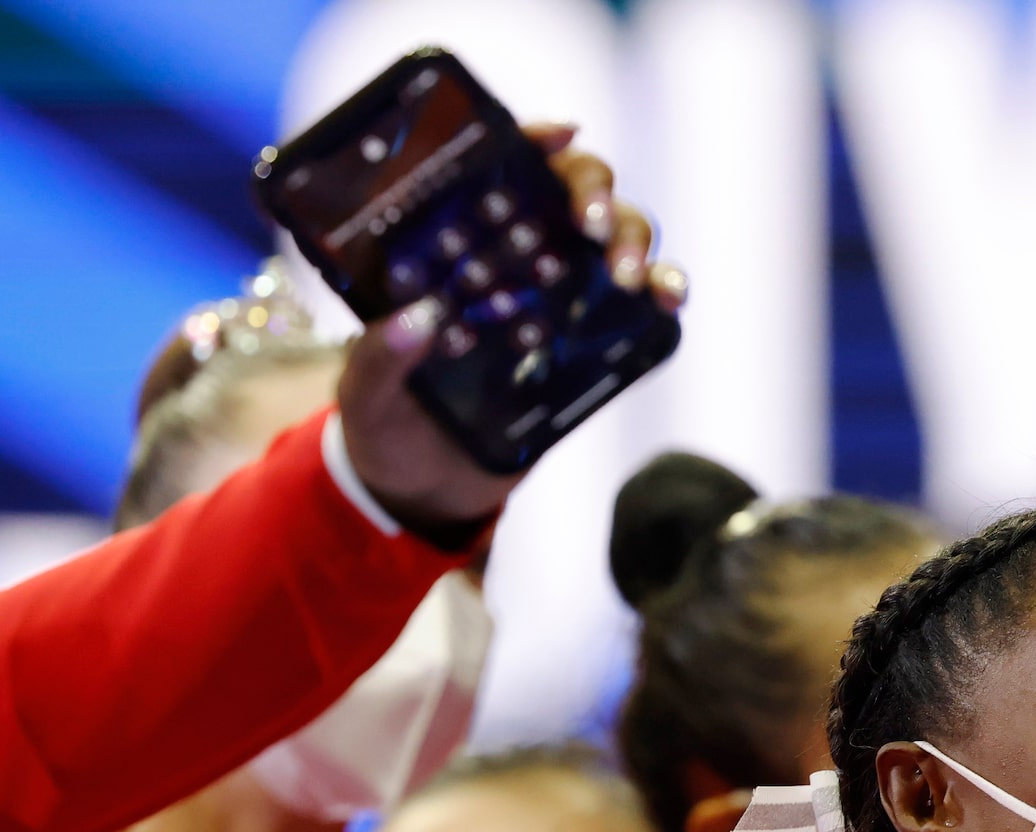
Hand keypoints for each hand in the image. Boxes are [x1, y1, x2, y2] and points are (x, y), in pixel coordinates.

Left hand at [335, 125, 690, 535]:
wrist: (424, 490)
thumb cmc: (385, 426)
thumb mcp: (365, 393)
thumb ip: (379, 359)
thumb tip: (416, 323)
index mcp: (452, 243)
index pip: (498, 168)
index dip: (532, 141)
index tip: (556, 138)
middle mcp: (511, 254)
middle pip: (569, 187)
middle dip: (591, 192)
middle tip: (588, 227)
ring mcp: (555, 293)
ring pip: (614, 234)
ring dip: (631, 240)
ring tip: (629, 277)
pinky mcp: (587, 340)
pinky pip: (636, 302)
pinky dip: (662, 290)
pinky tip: (669, 299)